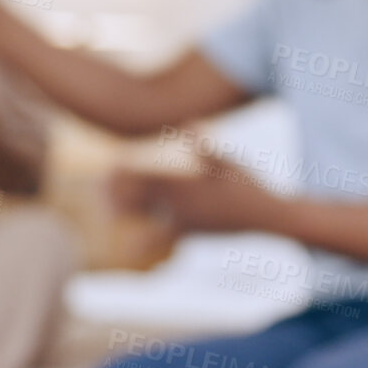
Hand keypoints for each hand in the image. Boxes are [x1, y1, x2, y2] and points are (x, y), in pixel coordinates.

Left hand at [107, 156, 280, 234]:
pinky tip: (136, 244)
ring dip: (130, 214)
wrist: (266, 218)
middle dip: (119, 195)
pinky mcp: (193, 232)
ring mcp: (185, 222)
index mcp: (183, 185)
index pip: (144, 178)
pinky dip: (148, 239)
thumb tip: (188, 122)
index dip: (125, 174)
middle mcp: (180, 206)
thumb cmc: (247, 186)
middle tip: (101, 191)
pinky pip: (165, 236)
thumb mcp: (227, 161)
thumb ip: (203, 146)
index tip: (110, 169)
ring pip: (149, 218)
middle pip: (139, 200)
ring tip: (110, 213)